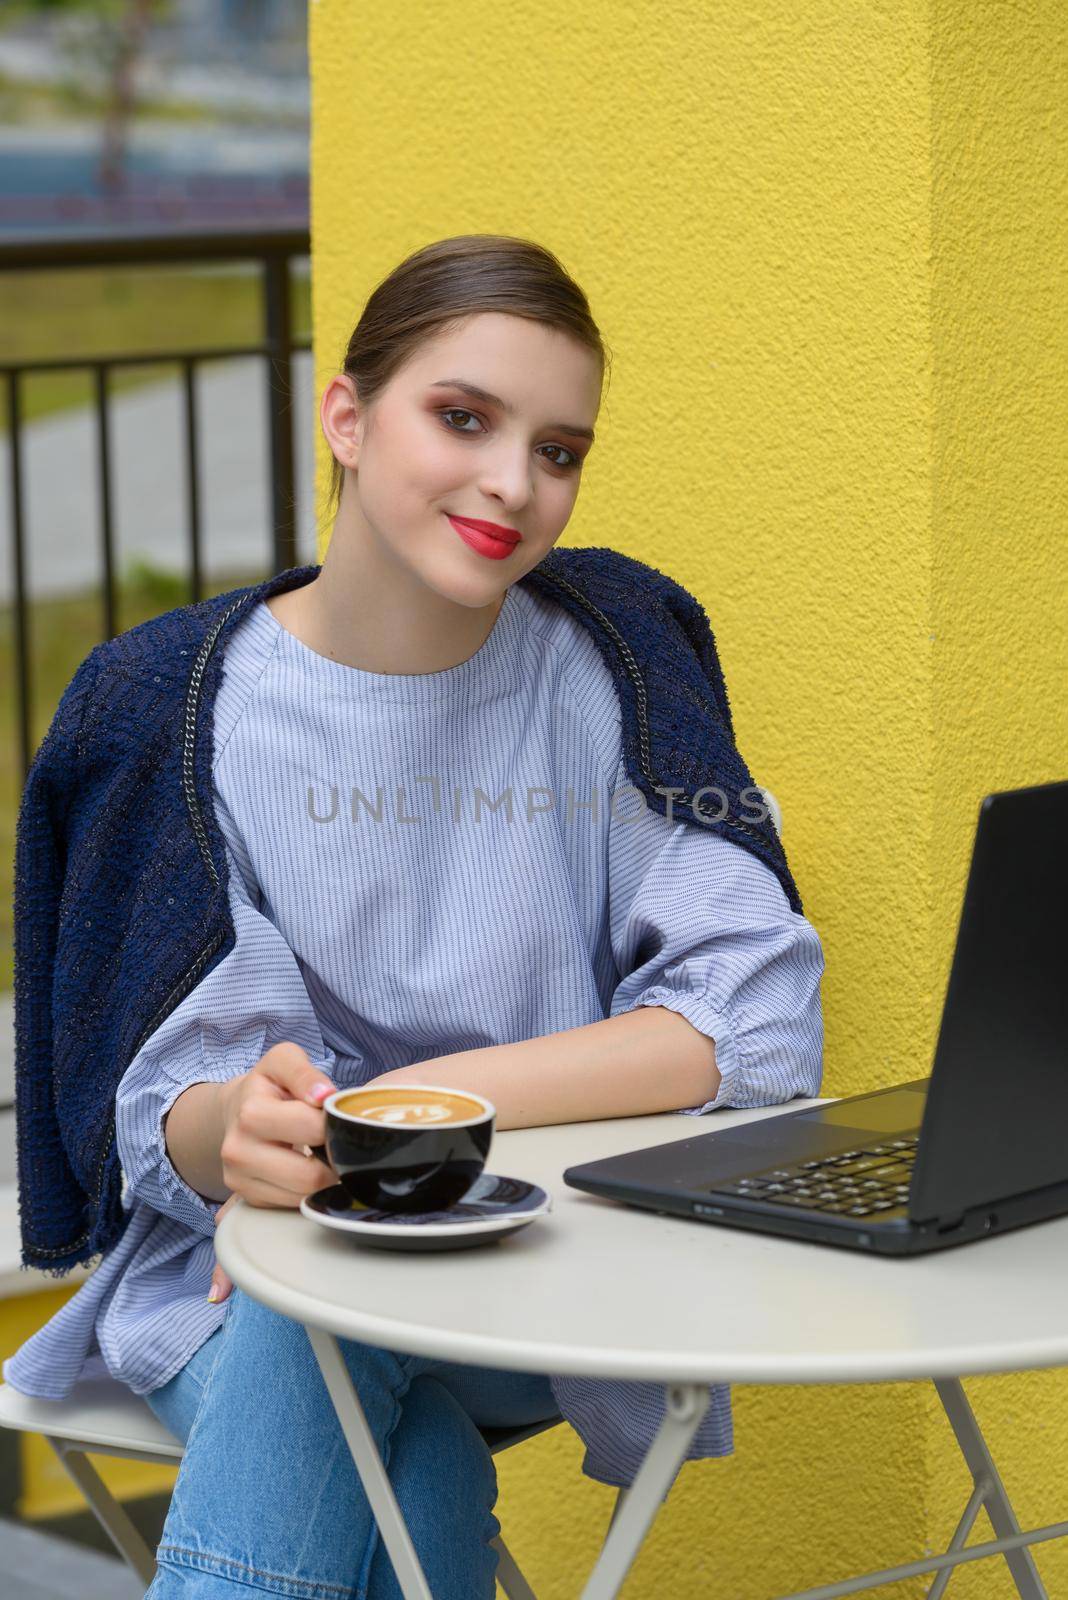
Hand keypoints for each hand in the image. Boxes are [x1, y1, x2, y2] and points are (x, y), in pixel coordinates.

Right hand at [207, 1042, 334, 1303]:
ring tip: (326, 1155)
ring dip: (324, 1179)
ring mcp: (238, 1180)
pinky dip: (308, 1191)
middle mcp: (238, 1151)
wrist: (235, 1109)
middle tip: (340, 1144)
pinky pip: (291, 1205)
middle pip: (309, 1176)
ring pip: (303, 1196)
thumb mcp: (283, 1061)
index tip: (338, 1117)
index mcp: (251, 1113)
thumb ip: (304, 1072)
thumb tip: (324, 1096)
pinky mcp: (247, 1198)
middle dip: (334, 1160)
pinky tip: (308, 1169)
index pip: (312, 1129)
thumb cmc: (268, 1085)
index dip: (334, 1124)